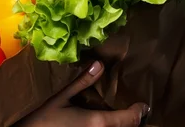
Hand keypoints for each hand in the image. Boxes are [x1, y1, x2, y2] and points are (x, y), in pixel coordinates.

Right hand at [14, 60, 149, 126]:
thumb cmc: (40, 116)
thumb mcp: (59, 95)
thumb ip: (81, 81)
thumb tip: (100, 64)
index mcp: (95, 122)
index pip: (127, 120)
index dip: (138, 112)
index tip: (144, 105)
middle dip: (132, 121)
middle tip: (136, 109)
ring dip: (119, 125)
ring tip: (122, 114)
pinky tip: (103, 119)